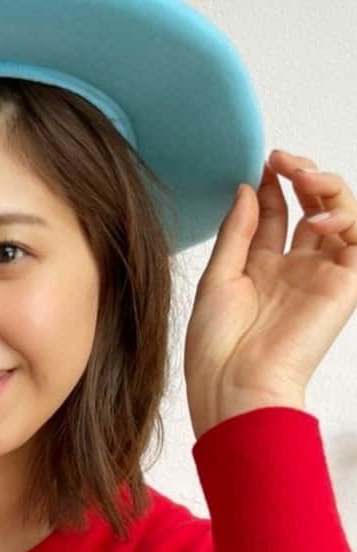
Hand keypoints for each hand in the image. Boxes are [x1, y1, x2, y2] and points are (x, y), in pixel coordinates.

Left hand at [184, 149, 356, 438]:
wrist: (232, 384)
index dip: (273, 184)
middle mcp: (294, 269)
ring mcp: (320, 276)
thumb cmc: (216, 343)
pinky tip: (317, 217)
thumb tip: (248, 187)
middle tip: (283, 159)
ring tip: (302, 175)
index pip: (276, 214)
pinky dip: (346, 219)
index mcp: (261, 269)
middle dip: (303, 175)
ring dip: (328, 187)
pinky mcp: (345, 287)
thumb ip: (238, 231)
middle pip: (313, 208)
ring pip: (342, 217)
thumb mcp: (218, 276)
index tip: (261, 162)